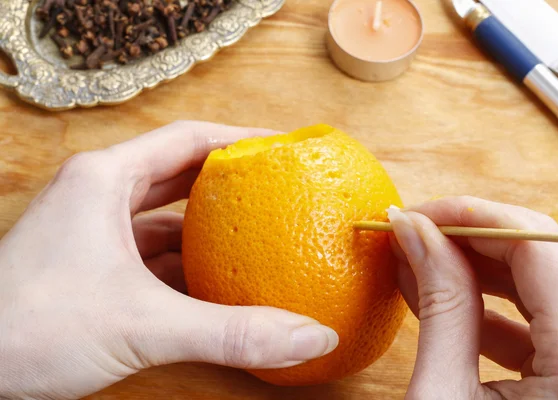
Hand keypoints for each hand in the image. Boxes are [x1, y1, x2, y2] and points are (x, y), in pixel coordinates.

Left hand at [0, 121, 337, 399]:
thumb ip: (231, 332)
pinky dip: (184, 260)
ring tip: (254, 230)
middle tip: (276, 186)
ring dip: (206, 223)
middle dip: (229, 179)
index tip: (283, 147)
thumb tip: (309, 336)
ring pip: (163, 214)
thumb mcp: (144, 326)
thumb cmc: (27, 329)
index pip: (187, 138)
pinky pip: (149, 250)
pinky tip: (214, 278)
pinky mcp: (90, 264)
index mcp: (104, 180)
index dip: (240, 138)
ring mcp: (91, 230)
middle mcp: (97, 195)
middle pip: (178, 170)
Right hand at [388, 196, 557, 399]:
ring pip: (546, 281)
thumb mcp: (442, 395)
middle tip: (415, 232)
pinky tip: (442, 294)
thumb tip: (415, 232)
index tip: (419, 215)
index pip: (539, 247)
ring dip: (478, 265)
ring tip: (422, 260)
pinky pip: (544, 315)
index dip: (473, 217)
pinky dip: (491, 301)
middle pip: (548, 255)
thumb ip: (439, 307)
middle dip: (472, 236)